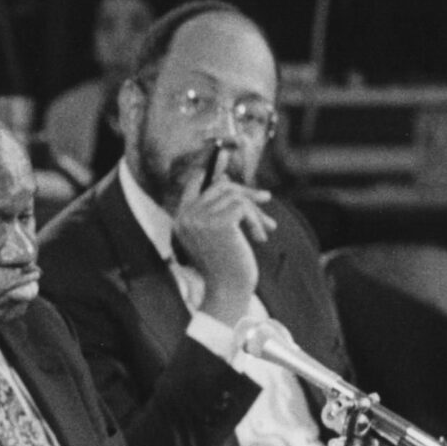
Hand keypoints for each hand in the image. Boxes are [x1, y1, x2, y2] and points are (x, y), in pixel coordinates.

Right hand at [169, 149, 276, 326]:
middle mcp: (186, 217)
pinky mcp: (219, 222)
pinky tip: (259, 238)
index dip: (208, 172)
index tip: (223, 155)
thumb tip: (230, 181)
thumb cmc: (226, 267)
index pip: (193, 185)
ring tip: (263, 230)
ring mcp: (200, 218)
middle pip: (221, 187)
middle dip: (247, 194)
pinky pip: (244, 206)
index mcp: (181, 220)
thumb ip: (220, 211)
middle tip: (266, 200)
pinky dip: (257, 220)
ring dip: (255, 212)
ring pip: (236, 195)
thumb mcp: (219, 236)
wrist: (228, 291)